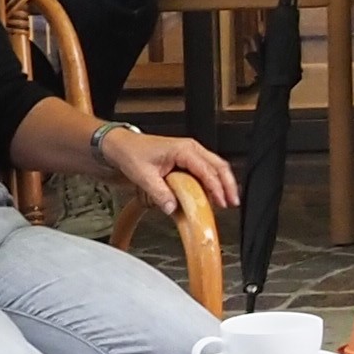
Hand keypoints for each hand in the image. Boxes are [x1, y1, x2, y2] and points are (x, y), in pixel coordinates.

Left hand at [100, 126, 243, 217]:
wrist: (121, 145)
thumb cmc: (131, 153)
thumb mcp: (143, 176)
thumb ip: (160, 194)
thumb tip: (174, 208)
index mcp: (183, 150)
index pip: (207, 170)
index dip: (217, 188)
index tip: (222, 202)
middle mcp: (191, 148)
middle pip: (219, 165)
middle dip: (228, 184)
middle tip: (232, 201)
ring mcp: (191, 152)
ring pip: (215, 166)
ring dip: (222, 182)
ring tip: (226, 199)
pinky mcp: (187, 158)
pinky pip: (206, 168)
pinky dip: (213, 180)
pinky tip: (212, 192)